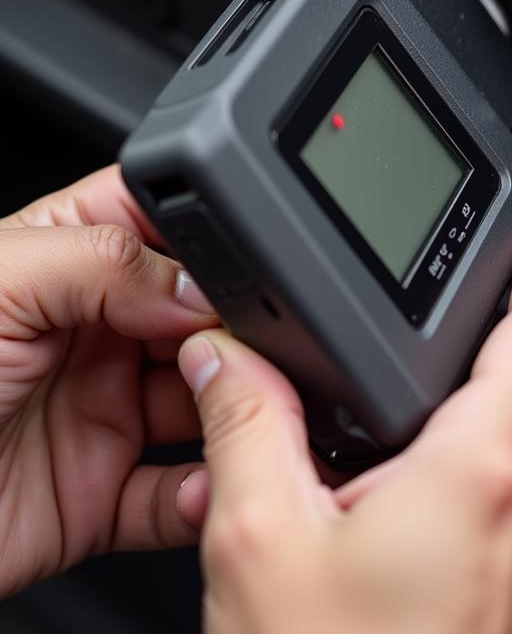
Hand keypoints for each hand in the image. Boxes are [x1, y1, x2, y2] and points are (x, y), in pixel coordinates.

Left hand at [0, 166, 217, 598]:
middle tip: (242, 345)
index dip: (210, 234)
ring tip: (242, 408)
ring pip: (207, 400)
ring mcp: (102, 411)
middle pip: (201, 313)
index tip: (243, 261)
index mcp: (63, 262)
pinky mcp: (102, 492)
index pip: (159, 224)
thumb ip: (101, 262)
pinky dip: (206, 493)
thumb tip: (201, 284)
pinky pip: (178, 493)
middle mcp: (93, 332)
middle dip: (235, 327)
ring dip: (238, 406)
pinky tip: (207, 482)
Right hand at [179, 209, 511, 633]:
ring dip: (444, 454)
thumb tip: (231, 358)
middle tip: (378, 406)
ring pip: (506, 462)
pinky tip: (393, 544)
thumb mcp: (262, 543)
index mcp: (488, 471)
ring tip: (366, 492)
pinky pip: (507, 517)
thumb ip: (249, 425)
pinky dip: (457, 504)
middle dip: (450, 382)